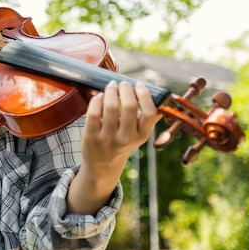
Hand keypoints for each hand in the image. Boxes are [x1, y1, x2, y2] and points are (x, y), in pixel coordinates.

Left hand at [67, 80, 159, 214]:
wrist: (102, 166)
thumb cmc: (121, 143)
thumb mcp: (138, 135)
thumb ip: (146, 118)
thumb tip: (157, 95)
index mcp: (141, 136)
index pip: (149, 113)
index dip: (145, 95)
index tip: (139, 85)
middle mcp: (126, 139)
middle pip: (129, 106)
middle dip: (126, 89)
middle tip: (123, 83)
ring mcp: (107, 138)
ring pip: (110, 107)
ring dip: (111, 91)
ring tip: (111, 86)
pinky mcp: (91, 137)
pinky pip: (93, 113)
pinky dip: (97, 100)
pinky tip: (99, 96)